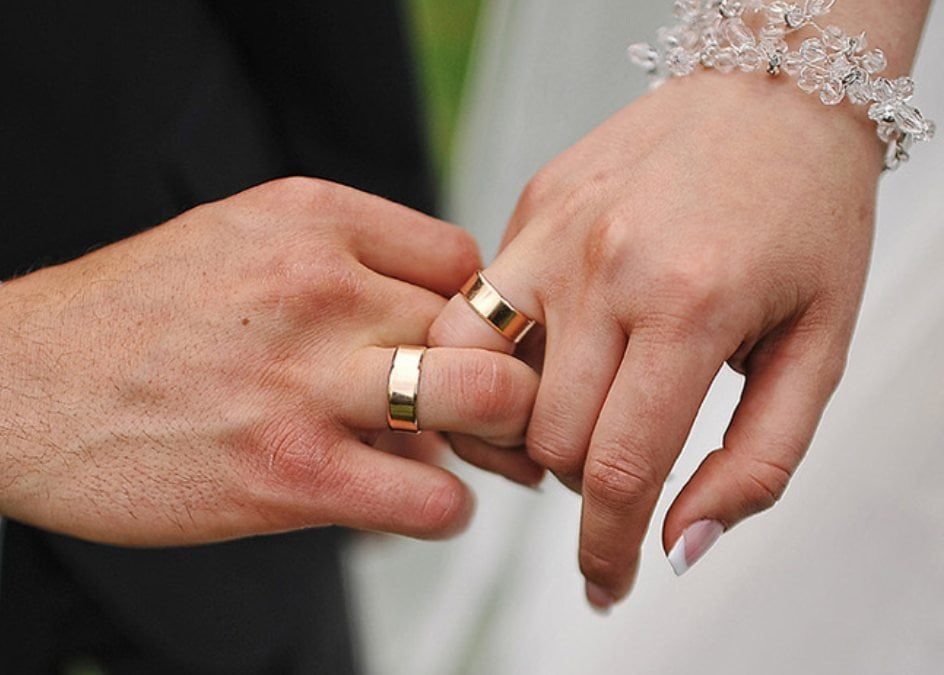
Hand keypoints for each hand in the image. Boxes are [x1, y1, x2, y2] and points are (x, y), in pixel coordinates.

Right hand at [0, 177, 539, 546]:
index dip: (468, 315)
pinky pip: (431, 499)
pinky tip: (401, 502)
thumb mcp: (230, 240)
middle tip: (478, 413)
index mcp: (306, 218)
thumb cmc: (123, 320)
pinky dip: (437, 510)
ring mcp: (304, 381)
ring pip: (484, 401)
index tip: (447, 351)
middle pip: (484, 328)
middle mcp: (316, 285)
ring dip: (482, 442)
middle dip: (495, 379)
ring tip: (441, 456)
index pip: (460, 260)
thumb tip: (426, 331)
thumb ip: (333, 266)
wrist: (12, 389)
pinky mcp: (288, 475)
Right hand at [429, 74, 881, 606]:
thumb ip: (758, 462)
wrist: (773, 91)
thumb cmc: (805, 217)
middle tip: (622, 457)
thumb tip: (682, 546)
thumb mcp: (821, 349)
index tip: (604, 584)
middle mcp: (604, 265)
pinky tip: (546, 351)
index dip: (605, 548)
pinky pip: (477, 310)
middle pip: (545, 438)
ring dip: (515, 426)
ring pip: (476, 378)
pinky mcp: (525, 208)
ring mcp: (552, 230)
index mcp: (690, 303)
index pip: (615, 467)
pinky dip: (497, 356)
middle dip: (582, 480)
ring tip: (561, 419)